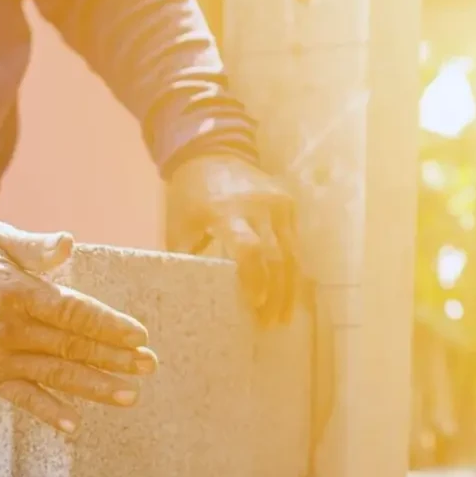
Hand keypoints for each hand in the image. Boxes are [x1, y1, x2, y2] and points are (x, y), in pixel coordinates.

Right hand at [0, 223, 156, 434]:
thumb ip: (34, 247)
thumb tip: (68, 243)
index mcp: (16, 291)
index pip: (72, 312)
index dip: (108, 325)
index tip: (139, 336)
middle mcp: (8, 328)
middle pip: (71, 346)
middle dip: (114, 358)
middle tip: (149, 366)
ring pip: (54, 375)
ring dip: (95, 387)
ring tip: (131, 396)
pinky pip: (22, 398)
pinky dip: (48, 412)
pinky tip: (75, 425)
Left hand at [166, 153, 298, 324]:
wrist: (211, 152)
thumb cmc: (188, 197)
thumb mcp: (178, 227)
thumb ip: (186, 260)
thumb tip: (190, 301)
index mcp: (226, 211)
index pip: (250, 250)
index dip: (255, 281)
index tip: (254, 306)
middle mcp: (259, 206)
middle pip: (278, 258)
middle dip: (276, 295)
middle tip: (268, 324)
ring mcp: (278, 203)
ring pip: (293, 254)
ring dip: (289, 289)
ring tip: (281, 318)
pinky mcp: (289, 203)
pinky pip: (296, 243)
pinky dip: (294, 271)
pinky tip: (290, 295)